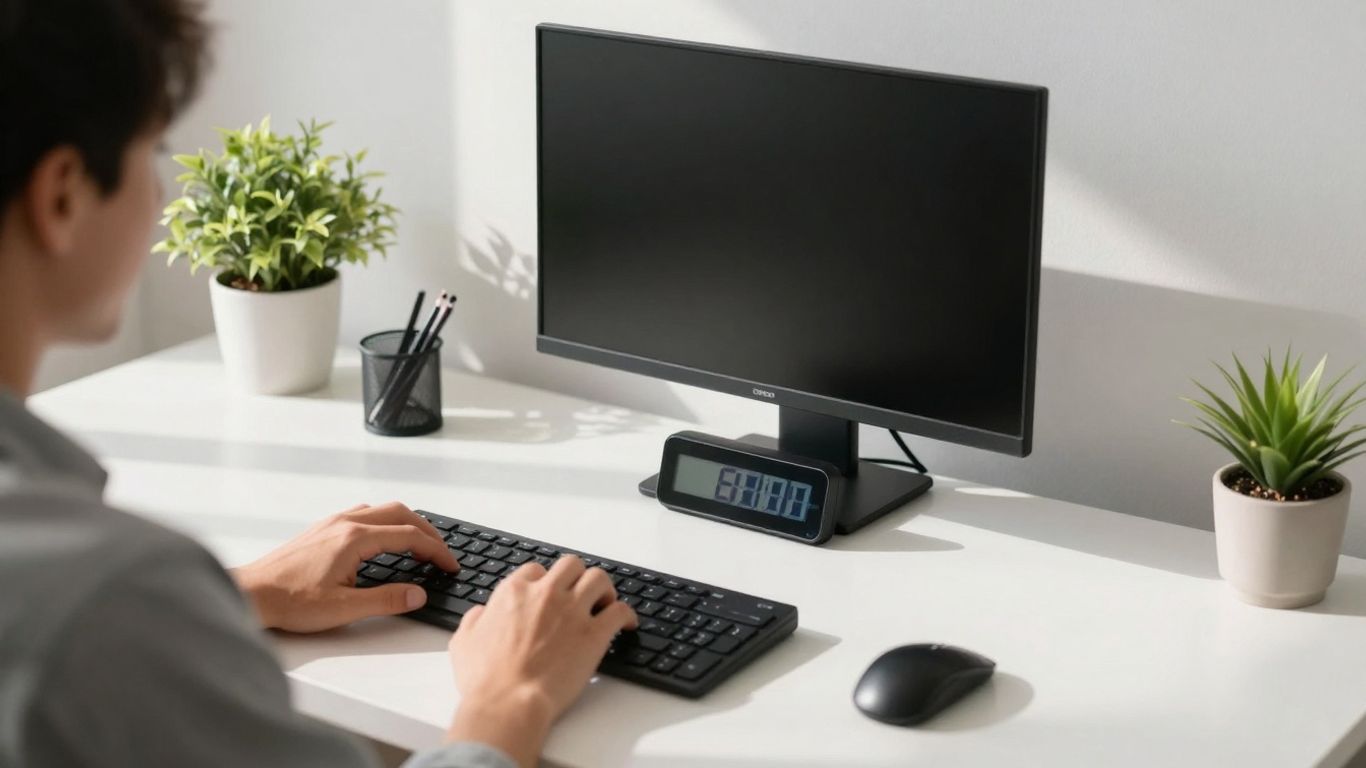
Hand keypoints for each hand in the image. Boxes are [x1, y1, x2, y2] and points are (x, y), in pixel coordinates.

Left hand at [231, 502, 458, 632]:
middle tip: (441, 552)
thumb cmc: (289, 601)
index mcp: (355, 539)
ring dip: (405, 523)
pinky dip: (384, 523)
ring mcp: (331, 522)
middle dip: (427, 531)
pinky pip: (363, 514)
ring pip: (381, 510)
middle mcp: (344, 523)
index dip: (436, 551)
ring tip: (417, 545)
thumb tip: (418, 594)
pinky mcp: (321, 529)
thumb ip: (386, 600)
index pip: (409, 536)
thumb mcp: (344, 608)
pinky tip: (381, 542)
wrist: (250, 594)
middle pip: (400, 513)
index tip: (450, 565)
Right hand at [445, 556, 637, 766]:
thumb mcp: (463, 643)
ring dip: (604, 589)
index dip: (544, 581)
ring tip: (605, 602)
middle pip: (571, 565)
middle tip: (580, 593)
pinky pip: (620, 611)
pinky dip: (626, 614)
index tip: (550, 593)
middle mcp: (545, 594)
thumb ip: (474, 620)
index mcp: (514, 592)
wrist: (508, 702)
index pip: (535, 570)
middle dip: (577, 577)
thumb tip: (481, 613)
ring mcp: (572, 611)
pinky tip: (626, 623)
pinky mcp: (594, 634)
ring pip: (599, 579)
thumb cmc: (486, 679)